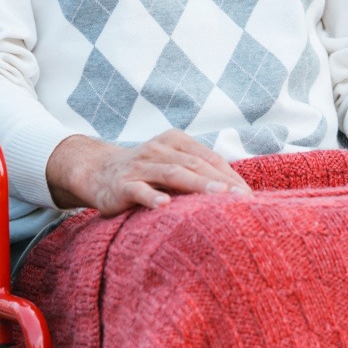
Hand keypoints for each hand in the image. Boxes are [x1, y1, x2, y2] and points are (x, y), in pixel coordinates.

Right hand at [45, 130, 253, 214]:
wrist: (98, 172)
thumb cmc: (146, 173)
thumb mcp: (171, 164)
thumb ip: (197, 172)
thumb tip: (237, 192)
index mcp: (176, 141)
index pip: (209, 158)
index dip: (230, 175)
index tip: (250, 196)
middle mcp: (159, 149)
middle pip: (195, 164)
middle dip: (221, 181)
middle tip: (243, 199)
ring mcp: (140, 165)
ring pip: (172, 173)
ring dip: (197, 185)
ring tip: (218, 195)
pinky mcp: (122, 184)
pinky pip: (138, 190)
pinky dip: (152, 196)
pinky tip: (164, 206)